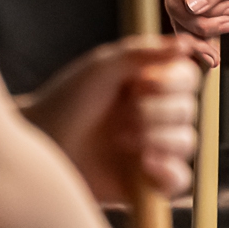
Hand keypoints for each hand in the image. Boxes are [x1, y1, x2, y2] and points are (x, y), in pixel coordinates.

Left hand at [19, 38, 200, 203]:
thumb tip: (187, 44)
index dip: (172, 81)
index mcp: (150, 86)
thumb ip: (145, 52)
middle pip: (188, 110)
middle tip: (125, 116)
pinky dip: (170, 170)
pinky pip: (180, 180)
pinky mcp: (147, 183)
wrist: (41, 145)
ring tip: (122, 140)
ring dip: (159, 138)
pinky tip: (145, 163)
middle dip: (159, 112)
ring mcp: (153, 150)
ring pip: (186, 142)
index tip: (140, 83)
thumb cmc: (66, 102)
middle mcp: (156, 117)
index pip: (187, 79)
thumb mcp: (103, 67)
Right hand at [162, 0, 228, 67]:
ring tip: (217, 53)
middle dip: (202, 24)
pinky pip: (184, 24)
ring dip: (199, 37)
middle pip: (176, 5)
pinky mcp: (186, 0)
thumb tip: (190, 6)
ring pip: (178, 18)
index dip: (206, 6)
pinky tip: (211, 54)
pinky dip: (197, 40)